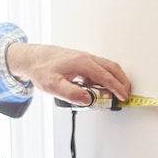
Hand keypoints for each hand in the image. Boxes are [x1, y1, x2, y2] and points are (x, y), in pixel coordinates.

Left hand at [6, 43, 130, 104]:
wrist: (31, 58)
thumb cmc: (41, 69)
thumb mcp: (53, 85)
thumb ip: (72, 94)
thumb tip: (88, 100)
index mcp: (82, 63)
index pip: (106, 77)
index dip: (117, 88)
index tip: (123, 97)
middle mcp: (86, 58)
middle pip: (112, 68)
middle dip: (122, 82)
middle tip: (126, 95)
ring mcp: (84, 58)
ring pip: (107, 67)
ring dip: (116, 79)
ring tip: (117, 93)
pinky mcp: (81, 60)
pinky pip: (99, 68)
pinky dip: (106, 77)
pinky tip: (100, 87)